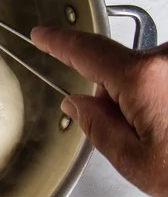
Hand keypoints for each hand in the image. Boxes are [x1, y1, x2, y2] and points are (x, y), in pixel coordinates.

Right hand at [31, 26, 167, 196]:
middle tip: (142, 135)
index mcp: (145, 79)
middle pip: (124, 68)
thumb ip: (97, 126)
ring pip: (152, 72)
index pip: (88, 52)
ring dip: (151, 97)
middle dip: (120, 96)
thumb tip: (78, 105)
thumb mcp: (135, 161)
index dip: (60, 43)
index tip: (44, 35)